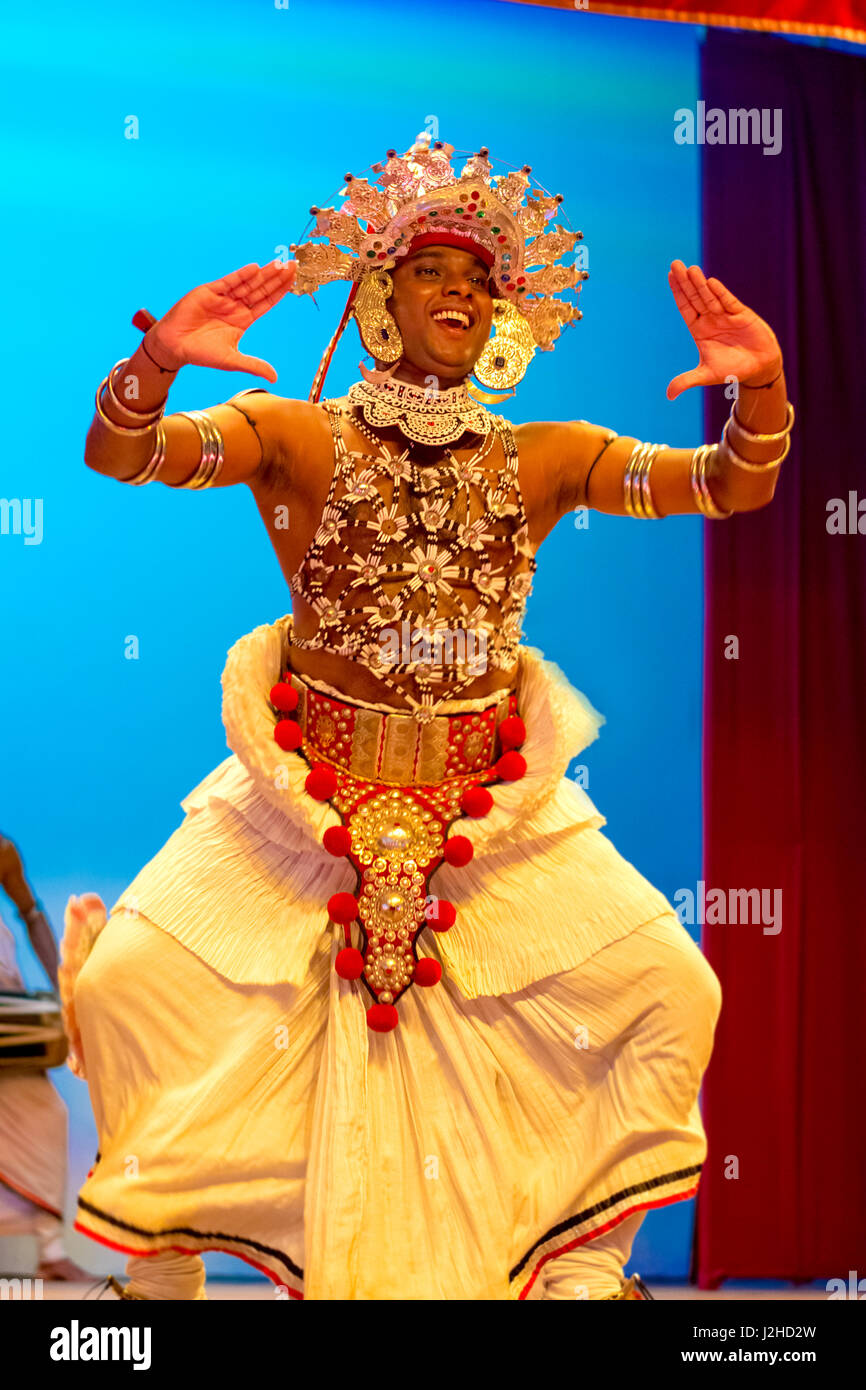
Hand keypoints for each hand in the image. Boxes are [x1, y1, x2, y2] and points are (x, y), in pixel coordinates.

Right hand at [146, 260, 296, 382]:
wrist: (174, 346)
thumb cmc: (201, 353)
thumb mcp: (232, 361)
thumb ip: (253, 365)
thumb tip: (274, 378)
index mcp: (243, 320)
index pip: (266, 303)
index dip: (279, 292)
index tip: (294, 282)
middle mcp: (235, 306)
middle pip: (261, 289)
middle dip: (276, 278)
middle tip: (294, 266)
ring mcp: (223, 297)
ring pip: (247, 283)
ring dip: (263, 274)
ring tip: (279, 264)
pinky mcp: (209, 291)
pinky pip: (228, 282)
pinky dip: (241, 275)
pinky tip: (254, 269)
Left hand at [666, 261, 781, 400]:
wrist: (758, 369)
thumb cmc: (732, 370)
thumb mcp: (707, 375)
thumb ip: (687, 381)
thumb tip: (669, 395)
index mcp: (699, 330)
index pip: (686, 307)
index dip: (678, 293)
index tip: (670, 276)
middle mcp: (711, 319)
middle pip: (695, 297)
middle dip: (685, 282)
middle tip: (675, 264)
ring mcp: (725, 315)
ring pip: (710, 296)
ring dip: (700, 284)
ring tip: (690, 269)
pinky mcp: (741, 315)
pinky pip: (728, 302)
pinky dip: (720, 293)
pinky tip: (711, 283)